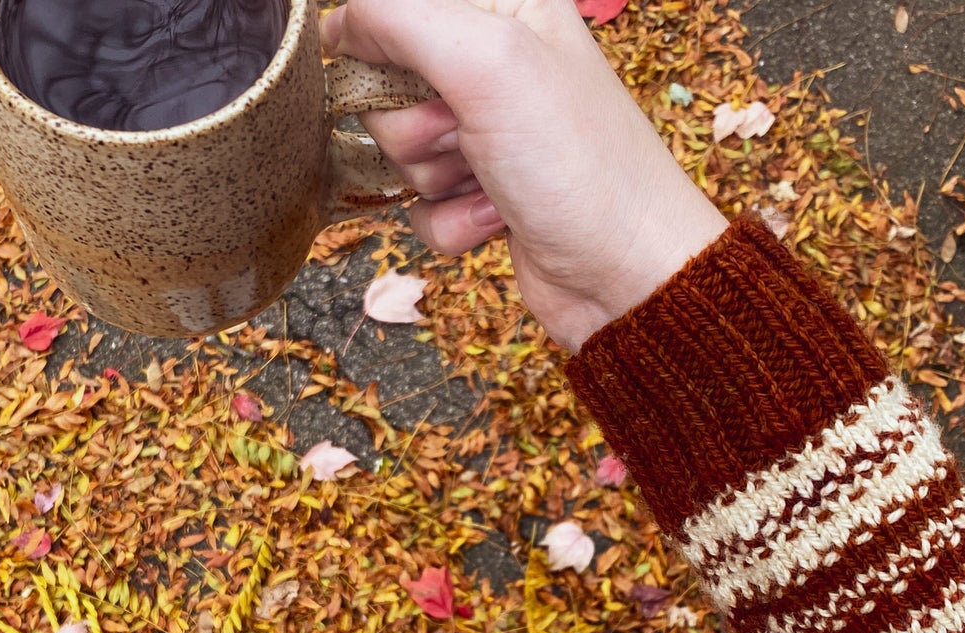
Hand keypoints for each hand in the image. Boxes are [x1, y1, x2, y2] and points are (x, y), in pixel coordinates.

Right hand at [321, 0, 726, 350]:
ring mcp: (490, 131)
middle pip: (389, 81)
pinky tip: (497, 219)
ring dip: (435, 176)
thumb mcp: (487, 62)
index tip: (388, 72)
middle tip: (465, 133)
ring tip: (492, 179)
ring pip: (401, 149)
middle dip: (413, 121)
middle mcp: (497, 62)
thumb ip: (402, 19)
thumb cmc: (578, 164)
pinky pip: (422, 206)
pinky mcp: (483, 194)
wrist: (625, 274)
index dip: (379, 40)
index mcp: (505, 5)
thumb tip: (338, 22)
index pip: (400, 6)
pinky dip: (450, 221)